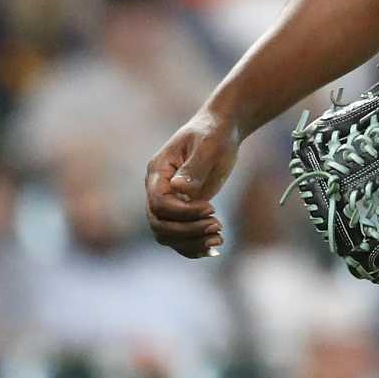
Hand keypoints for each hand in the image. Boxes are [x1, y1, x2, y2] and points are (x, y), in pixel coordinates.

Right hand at [144, 112, 238, 258]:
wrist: (221, 129)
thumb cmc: (214, 132)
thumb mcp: (208, 145)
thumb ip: (194, 167)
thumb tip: (179, 190)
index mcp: (158, 171)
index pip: (159, 203)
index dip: (183, 212)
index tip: (211, 208)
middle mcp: (158, 189)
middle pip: (159, 224)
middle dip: (187, 231)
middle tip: (218, 226)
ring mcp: (168, 202)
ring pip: (167, 235)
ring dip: (191, 242)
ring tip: (219, 238)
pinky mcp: (182, 210)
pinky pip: (179, 237)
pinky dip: (193, 246)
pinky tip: (214, 248)